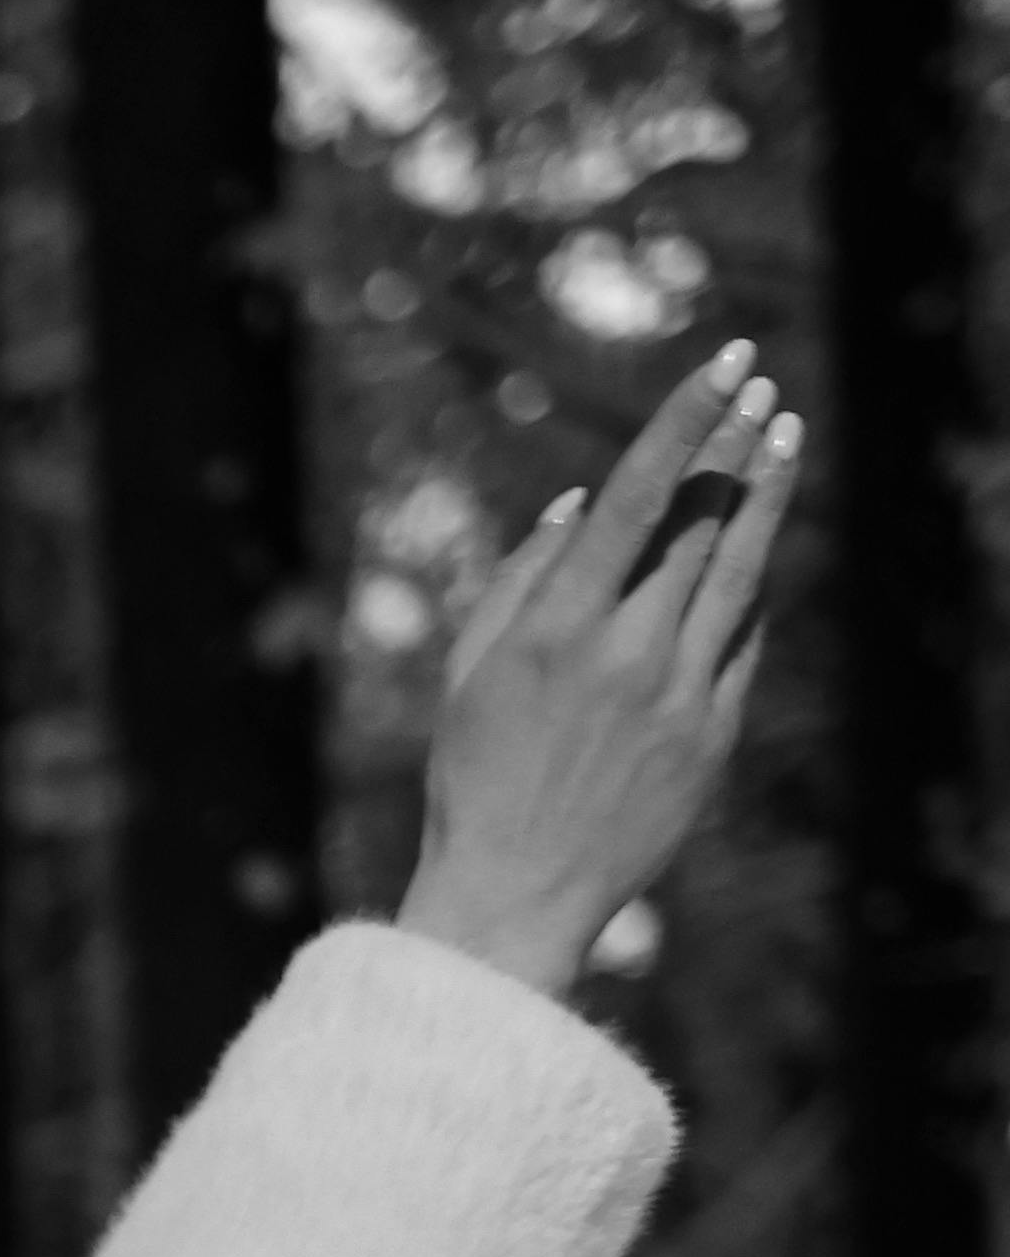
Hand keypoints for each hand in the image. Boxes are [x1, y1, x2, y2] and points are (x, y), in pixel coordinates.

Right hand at [398, 340, 801, 1003]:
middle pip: (702, 522)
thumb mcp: (471, 672)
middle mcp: (629, 652)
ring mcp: (680, 695)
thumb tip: (578, 501)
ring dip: (767, 495)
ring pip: (740, 570)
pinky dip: (750, 585)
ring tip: (786, 435)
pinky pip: (742, 638)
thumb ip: (523, 577)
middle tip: (759, 388)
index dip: (688, 419)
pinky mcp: (711, 735)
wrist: (516, 895)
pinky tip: (756, 547)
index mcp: (559, 628)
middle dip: (734, 446)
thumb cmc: (474, 778)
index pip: (639, 495)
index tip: (725, 362)